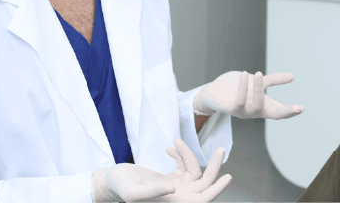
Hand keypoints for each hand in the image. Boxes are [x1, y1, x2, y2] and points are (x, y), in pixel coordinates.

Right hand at [92, 138, 231, 201]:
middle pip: (204, 183)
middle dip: (213, 167)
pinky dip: (180, 155)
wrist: (111, 181)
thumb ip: (155, 191)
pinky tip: (170, 148)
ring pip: (194, 171)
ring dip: (189, 155)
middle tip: (220, 150)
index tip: (228, 176)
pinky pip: (184, 166)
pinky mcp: (171, 179)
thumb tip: (174, 187)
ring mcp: (175, 188)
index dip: (216, 190)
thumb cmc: (120, 188)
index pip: (202, 199)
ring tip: (176, 142)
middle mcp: (178, 197)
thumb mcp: (135, 191)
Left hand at [193, 71, 304, 119]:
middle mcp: (256, 112)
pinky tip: (246, 74)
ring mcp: (244, 112)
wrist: (214, 93)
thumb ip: (273, 80)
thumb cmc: (237, 89)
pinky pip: (239, 100)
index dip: (291, 111)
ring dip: (258, 89)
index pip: (280, 112)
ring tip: (258, 73)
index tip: (303, 108)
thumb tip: (292, 77)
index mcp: (263, 107)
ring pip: (256, 104)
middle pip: (274, 114)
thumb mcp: (257, 84)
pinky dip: (243, 87)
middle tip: (298, 106)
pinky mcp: (231, 108)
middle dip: (286, 111)